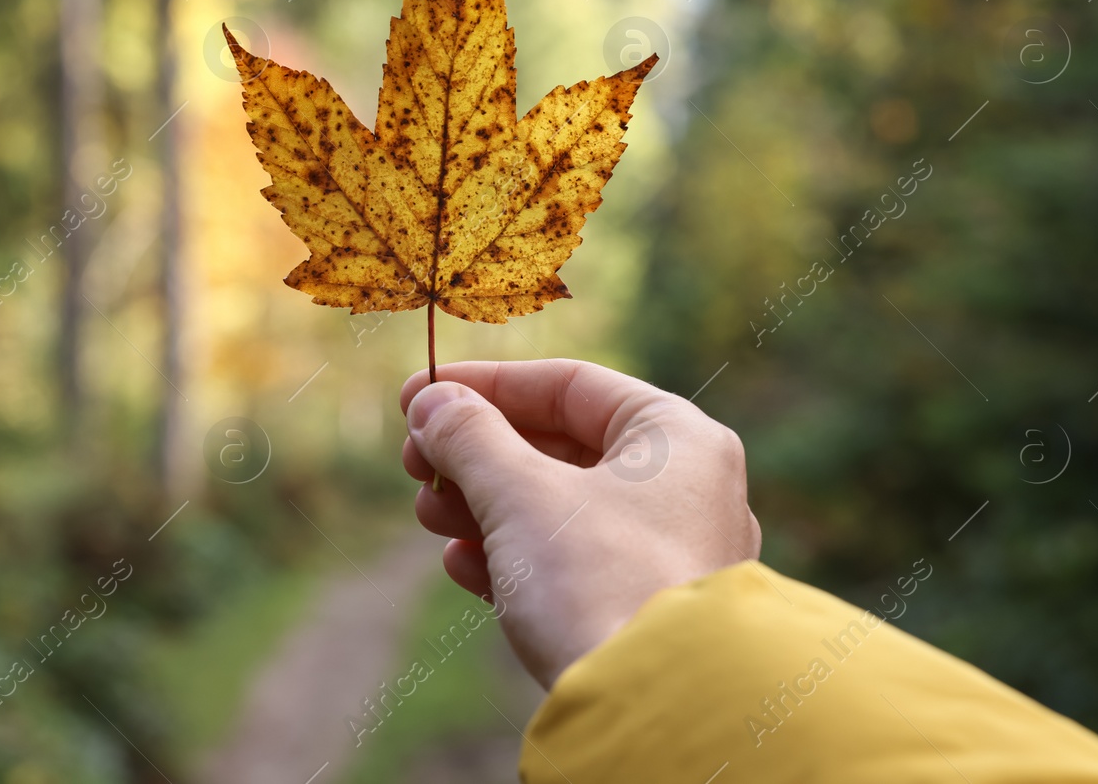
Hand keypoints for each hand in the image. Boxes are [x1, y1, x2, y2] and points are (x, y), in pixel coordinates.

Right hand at [401, 359, 759, 688]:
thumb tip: (432, 404)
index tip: (420, 395)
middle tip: (413, 462)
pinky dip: (512, 555)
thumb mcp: (521, 495)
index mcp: (676, 438)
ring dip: (483, 505)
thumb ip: (470, 438)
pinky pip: (570, 563)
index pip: (570, 385)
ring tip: (428, 515)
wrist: (649, 712)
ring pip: (559, 507)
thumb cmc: (599, 582)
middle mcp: (684, 488)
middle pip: (561, 447)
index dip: (486, 386)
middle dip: (477, 454)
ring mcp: (667, 552)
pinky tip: (461, 565)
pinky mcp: (642, 609)